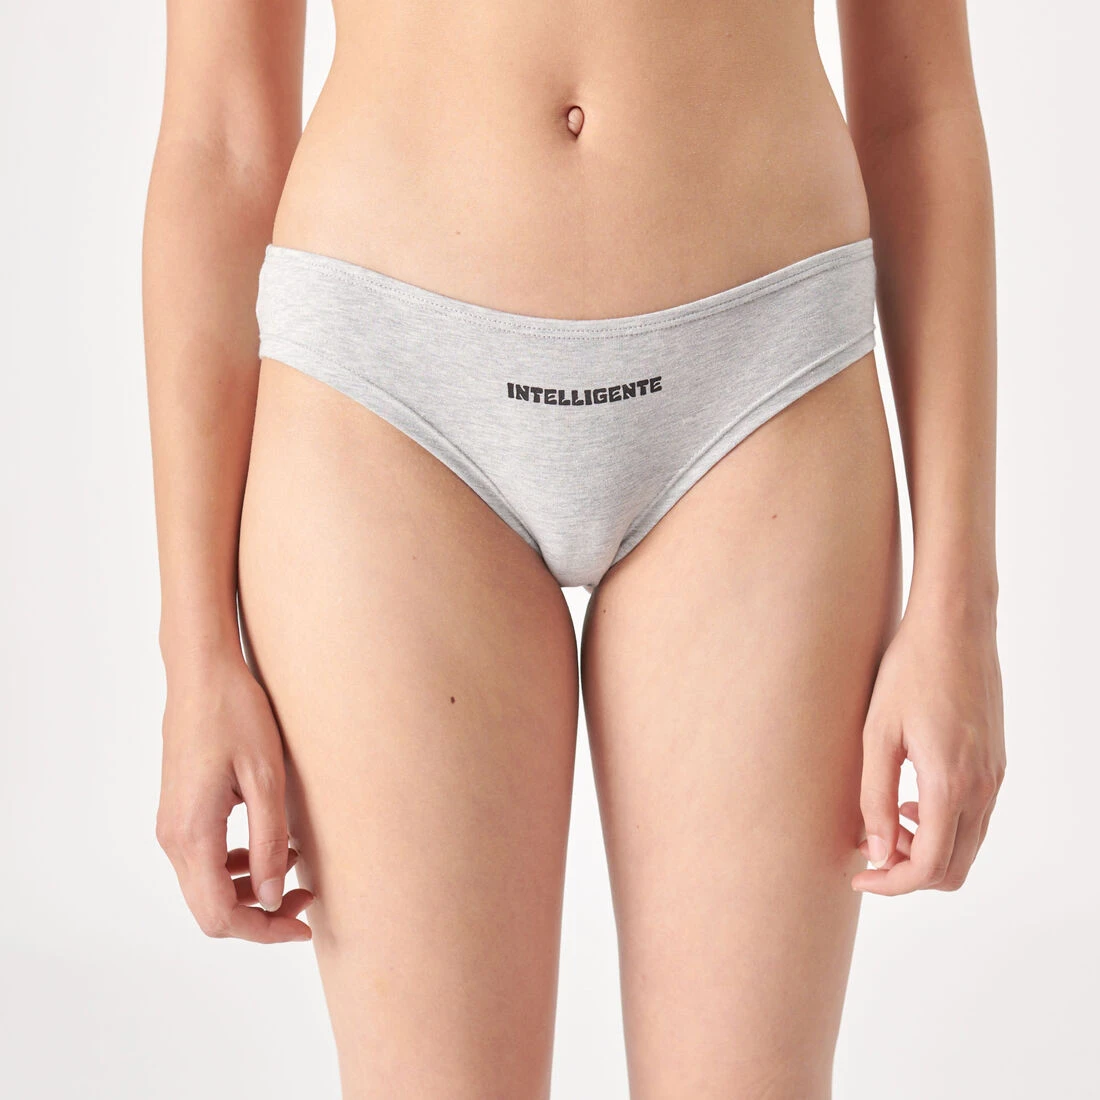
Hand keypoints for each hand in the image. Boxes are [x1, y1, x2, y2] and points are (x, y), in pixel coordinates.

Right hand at [155, 652, 314, 940]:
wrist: (202, 675)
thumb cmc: (237, 715)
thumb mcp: (266, 778)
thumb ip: (268, 842)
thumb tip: (271, 897)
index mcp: (193, 834)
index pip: (221, 915)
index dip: (264, 931)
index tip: (304, 925)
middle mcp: (173, 838)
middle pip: (210, 911)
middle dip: (261, 917)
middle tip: (307, 900)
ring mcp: (171, 826)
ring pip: (205, 890)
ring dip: (250, 892)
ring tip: (296, 867)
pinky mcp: (179, 814)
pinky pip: (202, 863)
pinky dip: (235, 869)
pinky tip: (269, 847)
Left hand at [852, 595, 1005, 894]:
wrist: (955, 625)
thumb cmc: (909, 670)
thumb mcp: (877, 734)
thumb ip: (875, 798)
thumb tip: (876, 851)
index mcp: (950, 784)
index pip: (929, 866)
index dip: (891, 883)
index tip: (859, 874)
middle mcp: (982, 788)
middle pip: (953, 868)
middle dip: (909, 873)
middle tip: (869, 850)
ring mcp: (994, 776)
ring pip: (967, 846)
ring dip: (926, 849)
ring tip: (886, 821)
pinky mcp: (995, 763)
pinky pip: (975, 817)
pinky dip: (943, 826)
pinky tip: (911, 798)